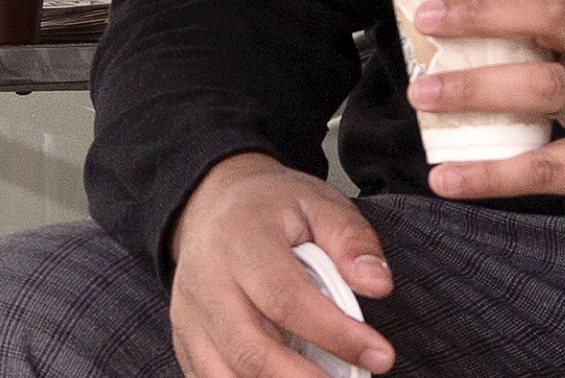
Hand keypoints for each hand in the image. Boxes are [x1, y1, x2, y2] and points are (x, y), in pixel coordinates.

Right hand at [165, 152, 397, 377]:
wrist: (213, 204)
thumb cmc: (270, 208)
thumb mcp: (318, 203)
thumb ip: (351, 239)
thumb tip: (377, 284)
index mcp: (241, 240)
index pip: (286, 298)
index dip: (334, 334)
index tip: (379, 355)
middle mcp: (206, 281)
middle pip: (252, 349)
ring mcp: (189, 315)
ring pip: (226, 375)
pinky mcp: (185, 339)